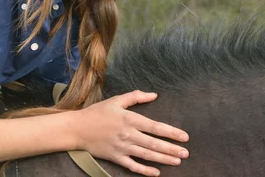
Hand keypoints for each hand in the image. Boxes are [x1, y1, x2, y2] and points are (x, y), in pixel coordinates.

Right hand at [73, 90, 189, 175]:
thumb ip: (136, 96)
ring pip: (147, 155)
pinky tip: (156, 172)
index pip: (156, 127)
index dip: (172, 133)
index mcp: (130, 119)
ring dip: (163, 159)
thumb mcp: (117, 100)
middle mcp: (128, 134)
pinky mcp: (116, 157)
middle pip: (154, 143)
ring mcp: (122, 147)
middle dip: (172, 149)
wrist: (78, 128)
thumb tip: (154, 95)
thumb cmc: (97, 112)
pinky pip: (133, 166)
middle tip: (186, 153)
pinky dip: (145, 170)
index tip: (184, 137)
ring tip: (177, 161)